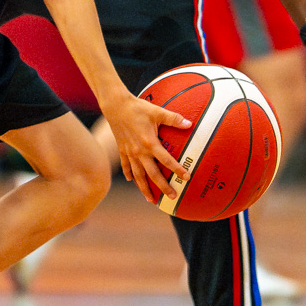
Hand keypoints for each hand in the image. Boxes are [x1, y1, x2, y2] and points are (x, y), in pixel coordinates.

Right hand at [101, 90, 192, 204]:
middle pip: (152, 174)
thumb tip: (189, 123)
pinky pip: (126, 166)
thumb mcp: (157, 112)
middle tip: (172, 197)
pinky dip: (129, 175)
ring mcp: (129, 152)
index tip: (186, 178)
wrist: (115, 105)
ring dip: (145, 188)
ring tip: (151, 200)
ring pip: (138, 175)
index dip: (177, 169)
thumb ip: (174, 119)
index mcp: (149, 143)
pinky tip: (131, 181)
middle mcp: (139, 151)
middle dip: (163, 187)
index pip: (166, 160)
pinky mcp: (122, 150)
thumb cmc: (137, 107)